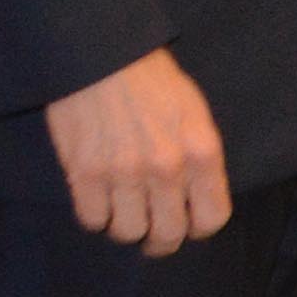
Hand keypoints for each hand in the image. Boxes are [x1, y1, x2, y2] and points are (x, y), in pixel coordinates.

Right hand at [47, 48, 229, 253]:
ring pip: (128, 232)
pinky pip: (92, 219)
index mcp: (201, 151)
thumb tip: (197, 200)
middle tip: (154, 234)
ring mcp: (122, 172)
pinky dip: (96, 217)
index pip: (212, 218)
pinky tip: (100, 201)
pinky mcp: (84, 172)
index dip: (199, 228)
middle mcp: (165, 167)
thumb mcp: (195, 114)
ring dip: (126, 228)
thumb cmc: (153, 82)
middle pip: (169, 234)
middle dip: (163, 241)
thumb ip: (200, 158)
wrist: (102, 55)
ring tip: (125, 212)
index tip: (188, 224)